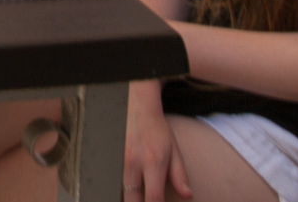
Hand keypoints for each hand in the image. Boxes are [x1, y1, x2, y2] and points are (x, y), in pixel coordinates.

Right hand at [123, 80, 189, 201]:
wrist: (136, 106)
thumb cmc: (157, 129)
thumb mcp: (174, 150)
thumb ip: (180, 175)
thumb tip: (187, 195)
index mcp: (153, 161)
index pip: (153, 198)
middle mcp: (133, 161)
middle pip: (131, 199)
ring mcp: (118, 158)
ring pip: (119, 189)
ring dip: (128, 196)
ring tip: (136, 194)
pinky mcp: (109, 155)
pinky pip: (113, 178)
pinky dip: (120, 185)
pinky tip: (127, 186)